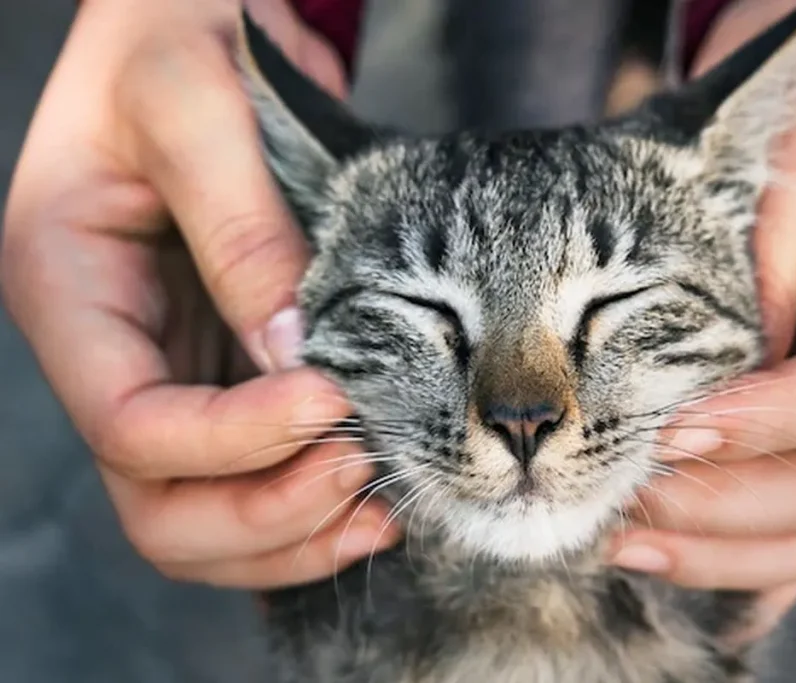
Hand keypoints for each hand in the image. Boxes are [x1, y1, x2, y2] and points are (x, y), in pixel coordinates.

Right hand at [1, 0, 396, 587]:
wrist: (196, 19)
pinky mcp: (230, 368)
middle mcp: (113, 349)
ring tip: (381, 505)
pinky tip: (377, 493)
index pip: (130, 423)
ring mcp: (173, 368)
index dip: (233, 440)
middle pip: (158, 503)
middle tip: (362, 473)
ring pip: (204, 512)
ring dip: (291, 530)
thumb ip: (239, 228)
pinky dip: (311, 504)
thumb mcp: (195, 102)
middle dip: (262, 511)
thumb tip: (295, 354)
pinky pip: (256, 474)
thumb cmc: (175, 35)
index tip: (334, 401)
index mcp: (68, 289)